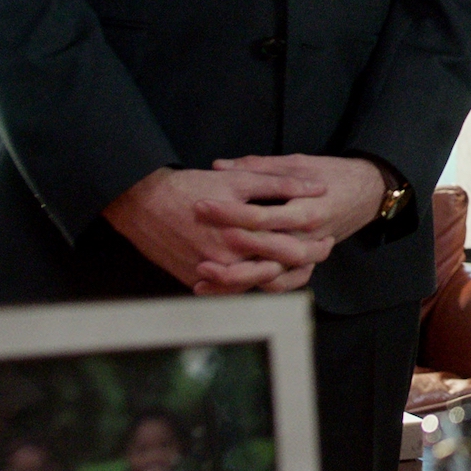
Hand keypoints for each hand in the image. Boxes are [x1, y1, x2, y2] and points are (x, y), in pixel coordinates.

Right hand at [102, 166, 332, 295]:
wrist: (142, 203)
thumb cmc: (191, 187)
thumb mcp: (239, 180)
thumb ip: (280, 185)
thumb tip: (317, 188)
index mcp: (243, 236)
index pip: (290, 250)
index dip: (314, 246)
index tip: (328, 238)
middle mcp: (227, 262)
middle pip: (277, 273)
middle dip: (303, 264)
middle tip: (321, 252)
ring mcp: (210, 276)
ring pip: (254, 285)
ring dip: (279, 275)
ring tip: (300, 262)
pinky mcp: (195, 281)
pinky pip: (230, 290)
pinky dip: (250, 281)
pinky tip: (265, 268)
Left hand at [194, 154, 388, 292]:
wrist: (369, 192)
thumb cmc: (335, 173)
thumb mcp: (300, 162)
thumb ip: (260, 167)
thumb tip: (220, 165)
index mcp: (307, 210)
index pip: (262, 216)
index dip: (229, 213)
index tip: (201, 206)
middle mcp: (309, 237)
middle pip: (265, 254)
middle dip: (228, 254)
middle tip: (197, 250)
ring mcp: (309, 254)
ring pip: (273, 277)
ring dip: (238, 280)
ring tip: (204, 275)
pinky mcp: (309, 263)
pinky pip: (284, 284)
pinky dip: (257, 288)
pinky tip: (229, 286)